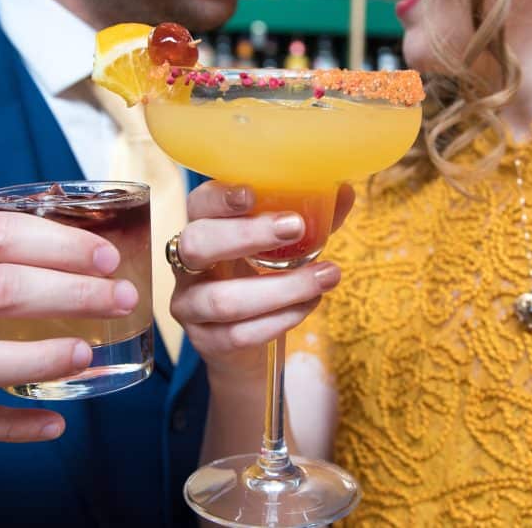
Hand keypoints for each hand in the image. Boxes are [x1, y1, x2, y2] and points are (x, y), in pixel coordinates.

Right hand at [169, 182, 354, 382]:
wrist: (245, 340)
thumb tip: (344, 190)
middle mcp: (186, 264)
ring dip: (282, 288)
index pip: (198, 204)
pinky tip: (308, 305)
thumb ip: (312, 219)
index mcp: (204, 227)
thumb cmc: (264, 277)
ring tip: (325, 277)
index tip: (252, 193)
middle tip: (296, 227)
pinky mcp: (205, 340)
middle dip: (247, 235)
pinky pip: (240, 334)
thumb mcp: (286, 245)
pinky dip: (281, 319)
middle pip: (197, 245)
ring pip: (223, 299)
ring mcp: (189, 304)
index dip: (220, 198)